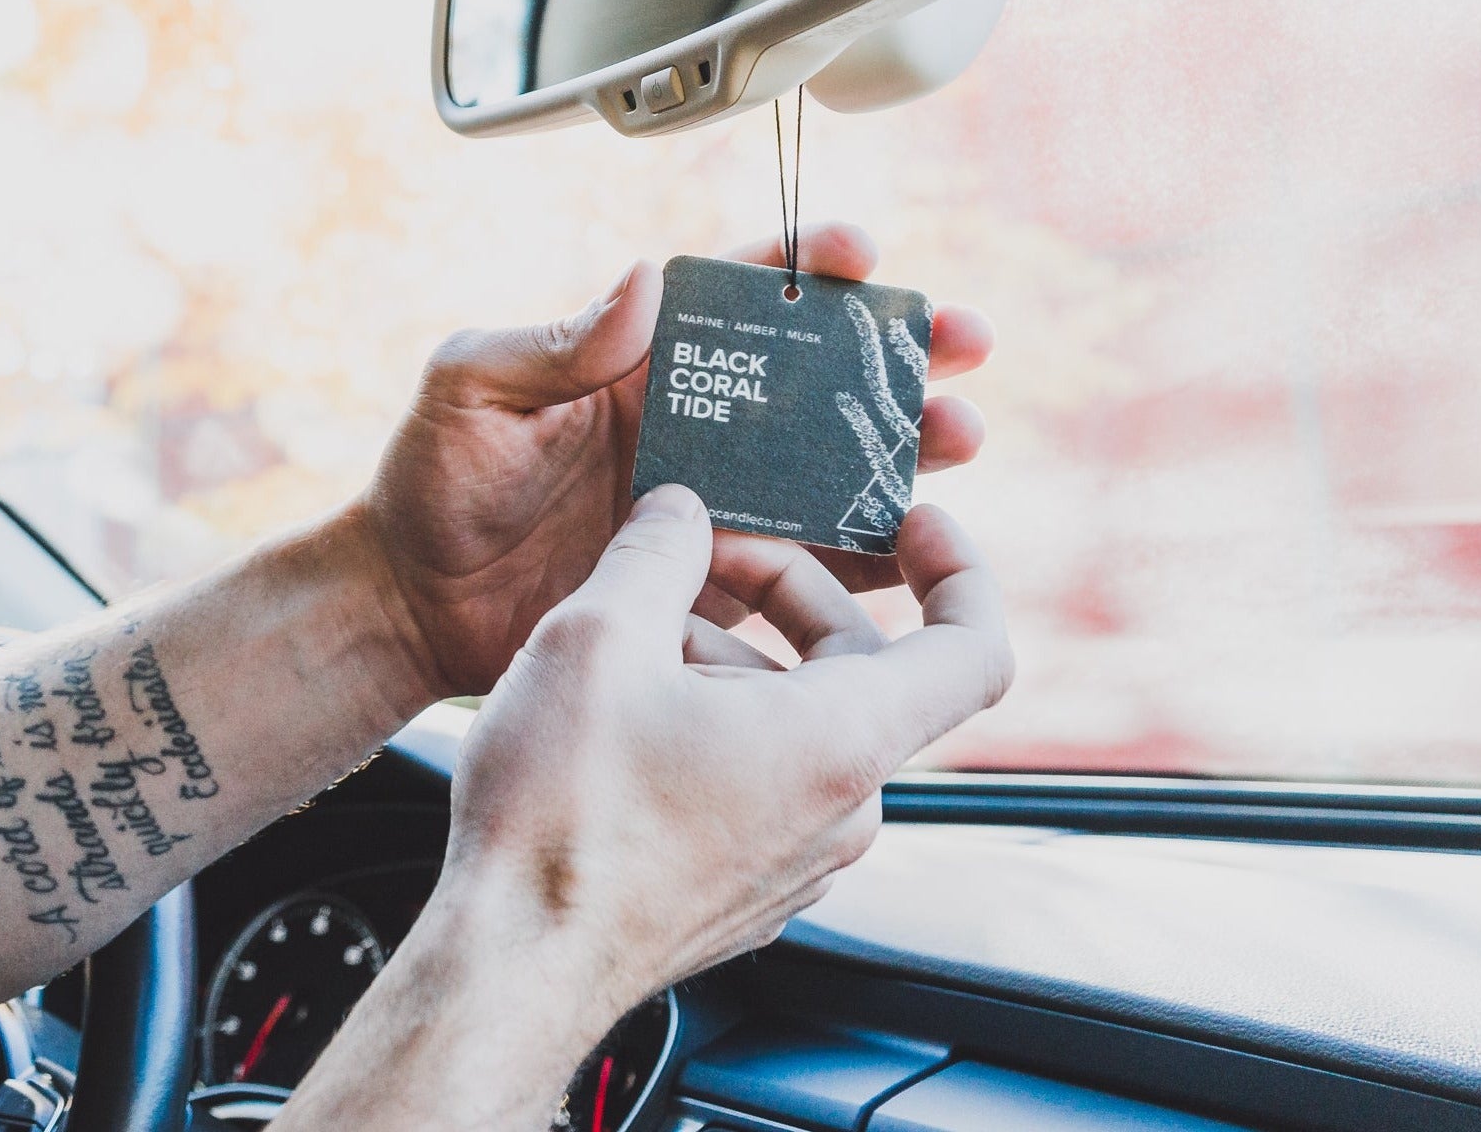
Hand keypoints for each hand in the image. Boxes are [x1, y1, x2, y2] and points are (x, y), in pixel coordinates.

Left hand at [353, 223, 994, 699]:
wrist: (414, 605)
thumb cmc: (431, 480)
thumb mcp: (471, 387)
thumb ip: (552, 340)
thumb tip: (641, 281)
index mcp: (642, 359)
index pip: (735, 294)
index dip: (803, 266)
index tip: (860, 251)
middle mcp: (694, 423)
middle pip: (814, 377)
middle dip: (894, 353)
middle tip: (961, 341)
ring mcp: (713, 503)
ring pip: (831, 465)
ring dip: (902, 448)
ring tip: (961, 436)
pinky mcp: (717, 582)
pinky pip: (808, 568)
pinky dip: (865, 558)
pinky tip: (915, 548)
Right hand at [434, 487, 1013, 1031]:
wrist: (506, 969)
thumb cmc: (559, 820)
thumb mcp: (599, 633)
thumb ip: (657, 547)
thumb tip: (680, 510)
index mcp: (839, 742)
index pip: (974, 649)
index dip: (958, 568)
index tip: (913, 522)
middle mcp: (841, 809)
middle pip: (862, 663)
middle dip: (786, 588)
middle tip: (697, 550)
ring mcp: (797, 857)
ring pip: (802, 715)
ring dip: (733, 650)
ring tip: (633, 632)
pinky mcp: (748, 887)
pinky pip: (766, 773)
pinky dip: (718, 714)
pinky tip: (627, 702)